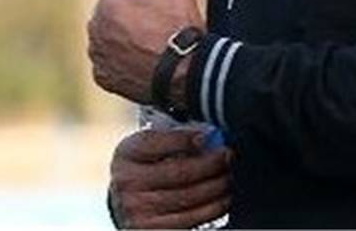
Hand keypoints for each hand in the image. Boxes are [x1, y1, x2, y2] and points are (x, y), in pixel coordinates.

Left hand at [87, 0, 203, 102]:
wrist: (186, 72)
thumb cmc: (181, 28)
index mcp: (110, 2)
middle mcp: (97, 26)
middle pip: (104, 12)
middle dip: (118, 13)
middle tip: (140, 20)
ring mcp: (98, 53)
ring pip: (103, 39)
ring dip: (116, 38)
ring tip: (139, 43)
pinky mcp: (102, 76)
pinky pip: (107, 63)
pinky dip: (118, 62)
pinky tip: (136, 62)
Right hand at [109, 128, 232, 229]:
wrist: (128, 202)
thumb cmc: (147, 167)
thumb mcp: (151, 146)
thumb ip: (175, 137)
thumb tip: (210, 135)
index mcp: (127, 154)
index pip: (155, 142)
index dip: (183, 139)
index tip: (207, 136)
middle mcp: (127, 182)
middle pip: (178, 172)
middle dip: (210, 164)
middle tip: (227, 157)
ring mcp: (137, 209)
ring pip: (187, 198)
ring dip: (215, 188)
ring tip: (228, 178)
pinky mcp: (150, 229)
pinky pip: (189, 221)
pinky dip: (211, 210)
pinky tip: (221, 199)